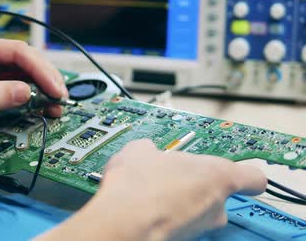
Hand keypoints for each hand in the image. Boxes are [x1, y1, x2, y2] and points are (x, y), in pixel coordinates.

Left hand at [0, 35, 67, 140]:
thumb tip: (24, 93)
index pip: (16, 52)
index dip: (40, 70)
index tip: (55, 89)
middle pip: (22, 61)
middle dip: (43, 79)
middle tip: (60, 100)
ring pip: (19, 74)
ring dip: (37, 89)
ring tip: (53, 107)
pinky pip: (8, 86)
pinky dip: (24, 97)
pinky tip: (36, 107)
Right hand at [37, 139, 266, 240]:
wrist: (123, 221)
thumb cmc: (139, 186)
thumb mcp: (139, 150)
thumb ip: (151, 149)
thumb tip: (144, 151)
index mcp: (217, 175)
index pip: (253, 178)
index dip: (244, 175)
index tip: (237, 173)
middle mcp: (216, 206)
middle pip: (217, 195)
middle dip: (194, 187)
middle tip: (168, 177)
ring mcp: (200, 228)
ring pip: (196, 212)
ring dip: (178, 204)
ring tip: (147, 193)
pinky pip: (177, 225)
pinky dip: (164, 218)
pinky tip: (141, 209)